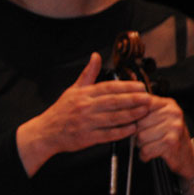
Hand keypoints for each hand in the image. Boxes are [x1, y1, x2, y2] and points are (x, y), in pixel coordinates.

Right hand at [16, 52, 151, 175]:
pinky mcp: (87, 138)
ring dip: (131, 115)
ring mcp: (86, 123)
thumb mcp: (73, 90)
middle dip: (133, 100)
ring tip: (144, 111)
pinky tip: (132, 128)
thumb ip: (88, 74)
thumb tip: (96, 57)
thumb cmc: (60, 112)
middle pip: (113, 102)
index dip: (126, 86)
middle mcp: (85, 108)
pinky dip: (121, 131)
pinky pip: (108, 134)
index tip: (140, 86)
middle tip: (148, 98)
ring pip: (113, 118)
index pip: (108, 88)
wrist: (45, 133)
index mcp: (83, 95)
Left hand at [133, 94, 193, 178]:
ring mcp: (174, 127)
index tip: (128, 121)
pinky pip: (146, 149)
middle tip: (145, 138)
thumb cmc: (169, 137)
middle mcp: (172, 113)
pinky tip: (151, 153)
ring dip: (141, 145)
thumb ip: (144, 110)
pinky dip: (145, 155)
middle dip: (137, 134)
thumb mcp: (159, 118)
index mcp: (168, 104)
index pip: (142, 103)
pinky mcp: (172, 142)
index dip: (131, 114)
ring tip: (150, 144)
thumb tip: (123, 108)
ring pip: (141, 137)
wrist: (187, 156)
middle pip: (138, 122)